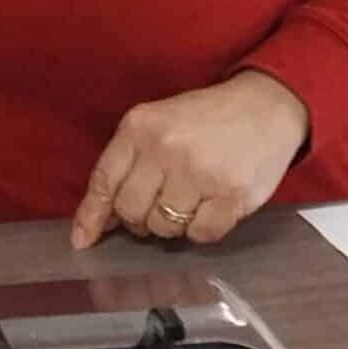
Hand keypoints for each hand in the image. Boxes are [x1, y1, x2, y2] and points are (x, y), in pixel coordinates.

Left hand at [69, 72, 309, 249]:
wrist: (264, 107)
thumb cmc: (205, 119)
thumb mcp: (157, 124)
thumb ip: (128, 163)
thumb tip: (100, 219)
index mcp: (139, 126)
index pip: (103, 180)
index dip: (91, 216)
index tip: (82, 242)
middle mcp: (165, 148)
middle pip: (130, 211)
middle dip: (138, 219)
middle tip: (156, 207)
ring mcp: (198, 173)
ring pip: (163, 227)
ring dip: (171, 225)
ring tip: (187, 201)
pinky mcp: (231, 196)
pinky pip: (200, 236)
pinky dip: (201, 230)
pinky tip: (210, 208)